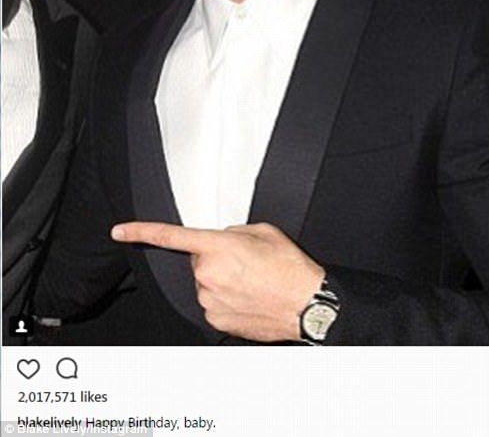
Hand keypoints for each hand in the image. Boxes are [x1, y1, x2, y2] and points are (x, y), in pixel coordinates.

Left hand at [111, 221, 323, 341]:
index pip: (171, 236)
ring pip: (206, 283)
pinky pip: (213, 303)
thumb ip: (234, 232)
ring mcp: (210, 300)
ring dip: (222, 280)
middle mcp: (208, 274)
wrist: (306, 304)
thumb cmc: (289, 268)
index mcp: (218, 247)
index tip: (120, 230)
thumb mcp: (264, 232)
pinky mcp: (216, 320)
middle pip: (199, 260)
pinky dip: (227, 299)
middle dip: (215, 258)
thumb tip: (223, 240)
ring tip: (251, 282)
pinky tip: (249, 297)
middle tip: (245, 263)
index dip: (141, 231)